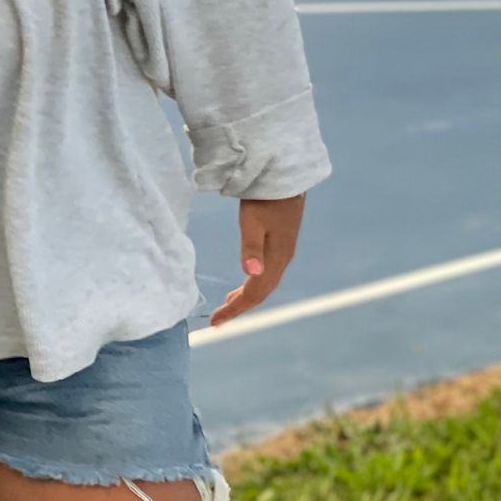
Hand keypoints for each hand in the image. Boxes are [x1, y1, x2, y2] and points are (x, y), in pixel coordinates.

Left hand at [209, 193, 304, 326]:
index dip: (235, 309)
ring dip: (246, 296)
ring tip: (227, 304)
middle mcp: (282, 260)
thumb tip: (251, 273)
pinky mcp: (280, 244)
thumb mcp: (253, 221)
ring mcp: (282, 252)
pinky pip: (266, 273)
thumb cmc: (265, 198)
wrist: (286, 178)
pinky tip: (244, 279)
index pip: (254, 293)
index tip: (215, 322)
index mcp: (276, 259)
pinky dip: (253, 282)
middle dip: (240, 307)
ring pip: (265, 283)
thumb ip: (251, 247)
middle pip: (261, 292)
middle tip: (218, 320)